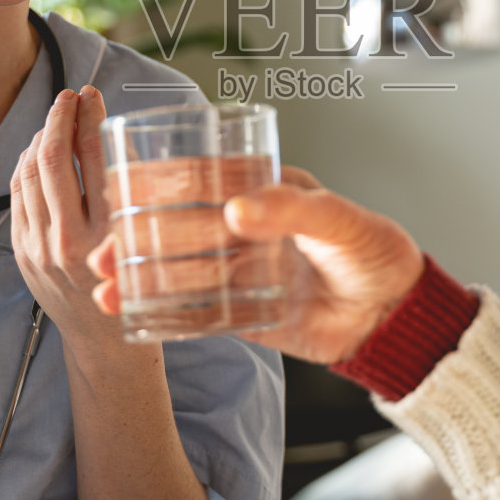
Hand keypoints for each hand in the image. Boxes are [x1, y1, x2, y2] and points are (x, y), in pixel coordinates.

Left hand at [10, 86, 125, 349]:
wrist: (108, 344)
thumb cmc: (140, 287)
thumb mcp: (148, 239)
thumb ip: (131, 190)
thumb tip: (111, 132)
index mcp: (107, 236)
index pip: (91, 158)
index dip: (90, 118)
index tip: (92, 95)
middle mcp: (68, 243)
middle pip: (51, 160)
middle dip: (58, 118)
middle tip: (69, 97)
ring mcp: (38, 249)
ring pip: (28, 174)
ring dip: (39, 139)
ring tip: (56, 121)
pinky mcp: (22, 254)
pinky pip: (18, 196)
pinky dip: (27, 166)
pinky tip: (40, 153)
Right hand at [89, 168, 424, 364]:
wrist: (398, 319)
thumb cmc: (379, 254)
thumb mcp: (342, 221)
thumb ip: (293, 211)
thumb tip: (237, 208)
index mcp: (265, 191)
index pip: (202, 180)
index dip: (159, 184)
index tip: (121, 191)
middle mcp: (245, 229)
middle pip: (179, 229)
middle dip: (137, 238)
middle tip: (102, 250)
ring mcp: (241, 272)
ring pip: (179, 271)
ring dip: (138, 276)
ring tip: (102, 285)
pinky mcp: (244, 314)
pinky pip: (196, 313)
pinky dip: (161, 314)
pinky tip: (129, 314)